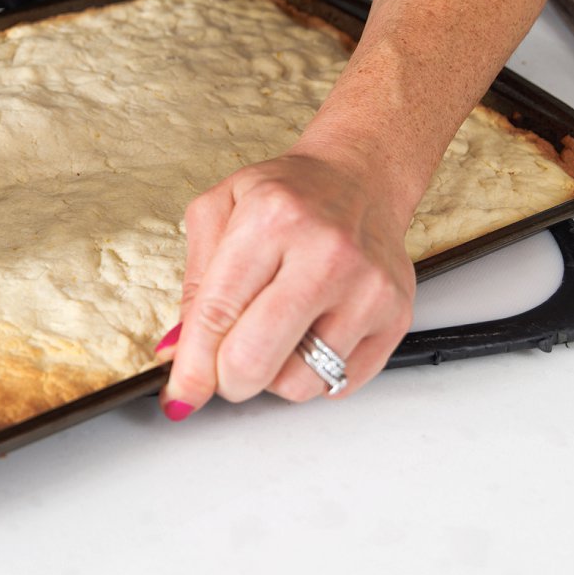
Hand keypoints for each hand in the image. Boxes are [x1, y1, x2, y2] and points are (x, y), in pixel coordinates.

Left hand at [157, 150, 415, 418]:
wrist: (360, 178)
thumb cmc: (288, 195)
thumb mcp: (219, 210)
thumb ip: (193, 280)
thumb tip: (178, 351)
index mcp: (272, 220)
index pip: (218, 314)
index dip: (192, 367)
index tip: (180, 396)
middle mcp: (325, 254)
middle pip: (256, 360)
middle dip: (227, 379)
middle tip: (224, 365)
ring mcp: (366, 288)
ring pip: (298, 383)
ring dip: (273, 375)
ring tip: (275, 334)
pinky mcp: (395, 316)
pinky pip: (339, 384)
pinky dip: (314, 374)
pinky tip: (310, 334)